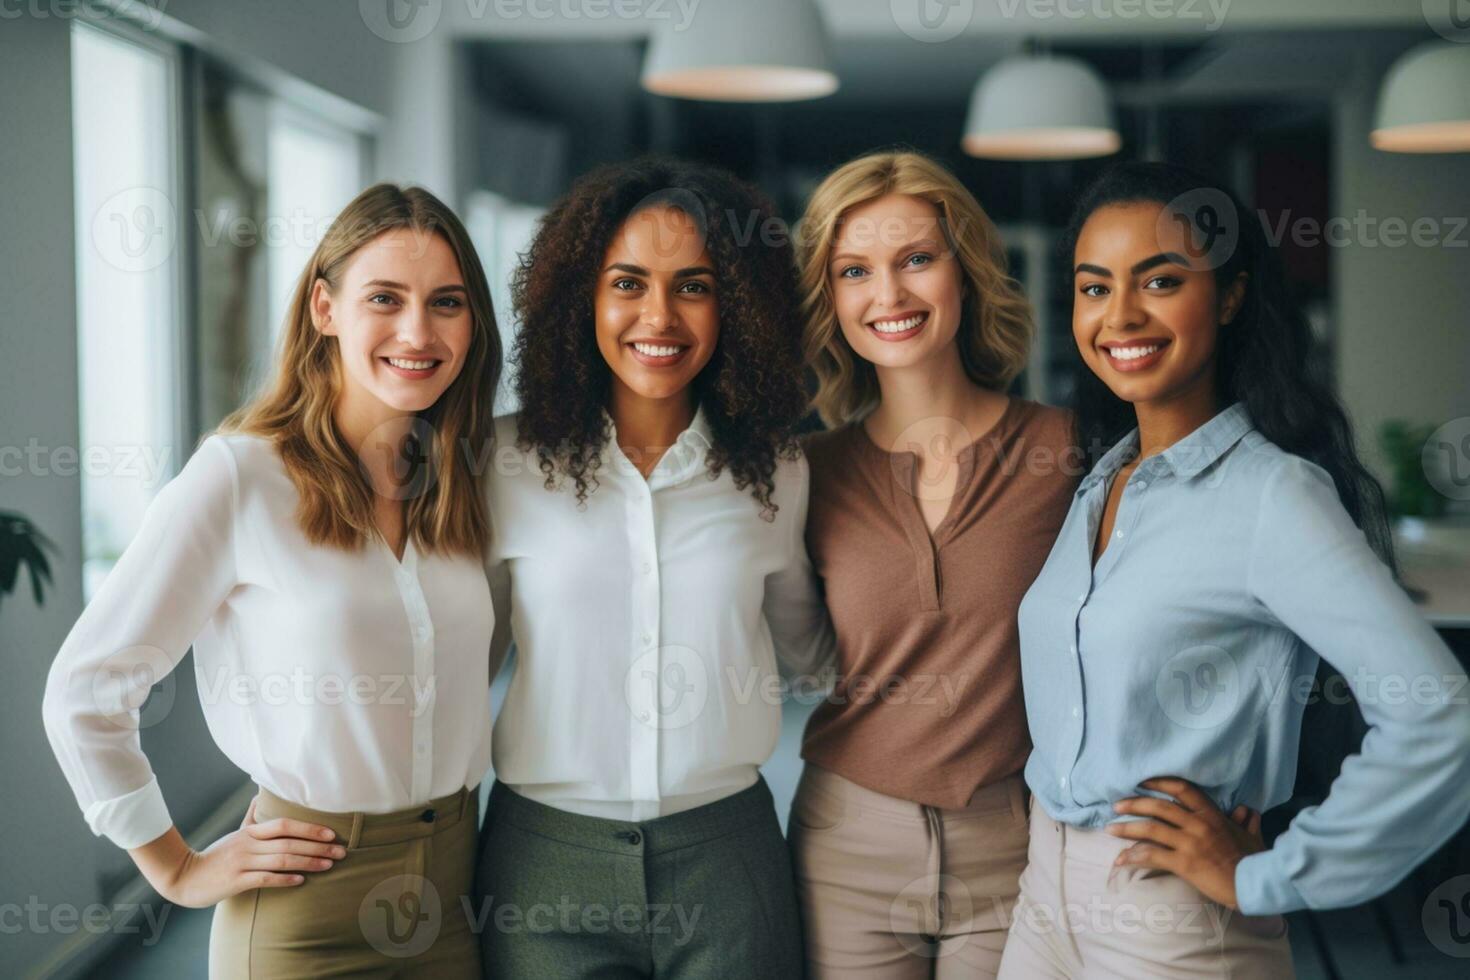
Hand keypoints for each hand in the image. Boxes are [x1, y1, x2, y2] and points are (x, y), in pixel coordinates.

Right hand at [129, 795, 344, 907]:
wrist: (183, 877)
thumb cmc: (215, 856)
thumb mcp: (235, 834)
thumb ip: (251, 818)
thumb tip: (262, 797)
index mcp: (251, 832)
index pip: (285, 825)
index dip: (310, 828)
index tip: (332, 834)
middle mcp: (248, 844)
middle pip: (289, 842)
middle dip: (318, 847)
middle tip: (342, 852)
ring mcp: (242, 862)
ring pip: (281, 860)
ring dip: (308, 862)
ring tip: (328, 865)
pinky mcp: (236, 881)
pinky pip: (265, 879)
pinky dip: (285, 879)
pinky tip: (301, 881)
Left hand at [1106, 777, 1265, 908]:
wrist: (1255, 884)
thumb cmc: (1254, 860)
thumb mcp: (1251, 836)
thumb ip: (1245, 821)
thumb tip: (1247, 810)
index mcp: (1212, 814)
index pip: (1182, 789)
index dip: (1160, 782)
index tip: (1142, 781)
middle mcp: (1198, 824)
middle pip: (1159, 806)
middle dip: (1134, 803)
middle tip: (1116, 805)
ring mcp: (1190, 843)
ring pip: (1150, 829)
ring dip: (1126, 828)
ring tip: (1110, 830)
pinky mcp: (1184, 863)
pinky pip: (1152, 855)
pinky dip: (1133, 856)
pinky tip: (1120, 859)